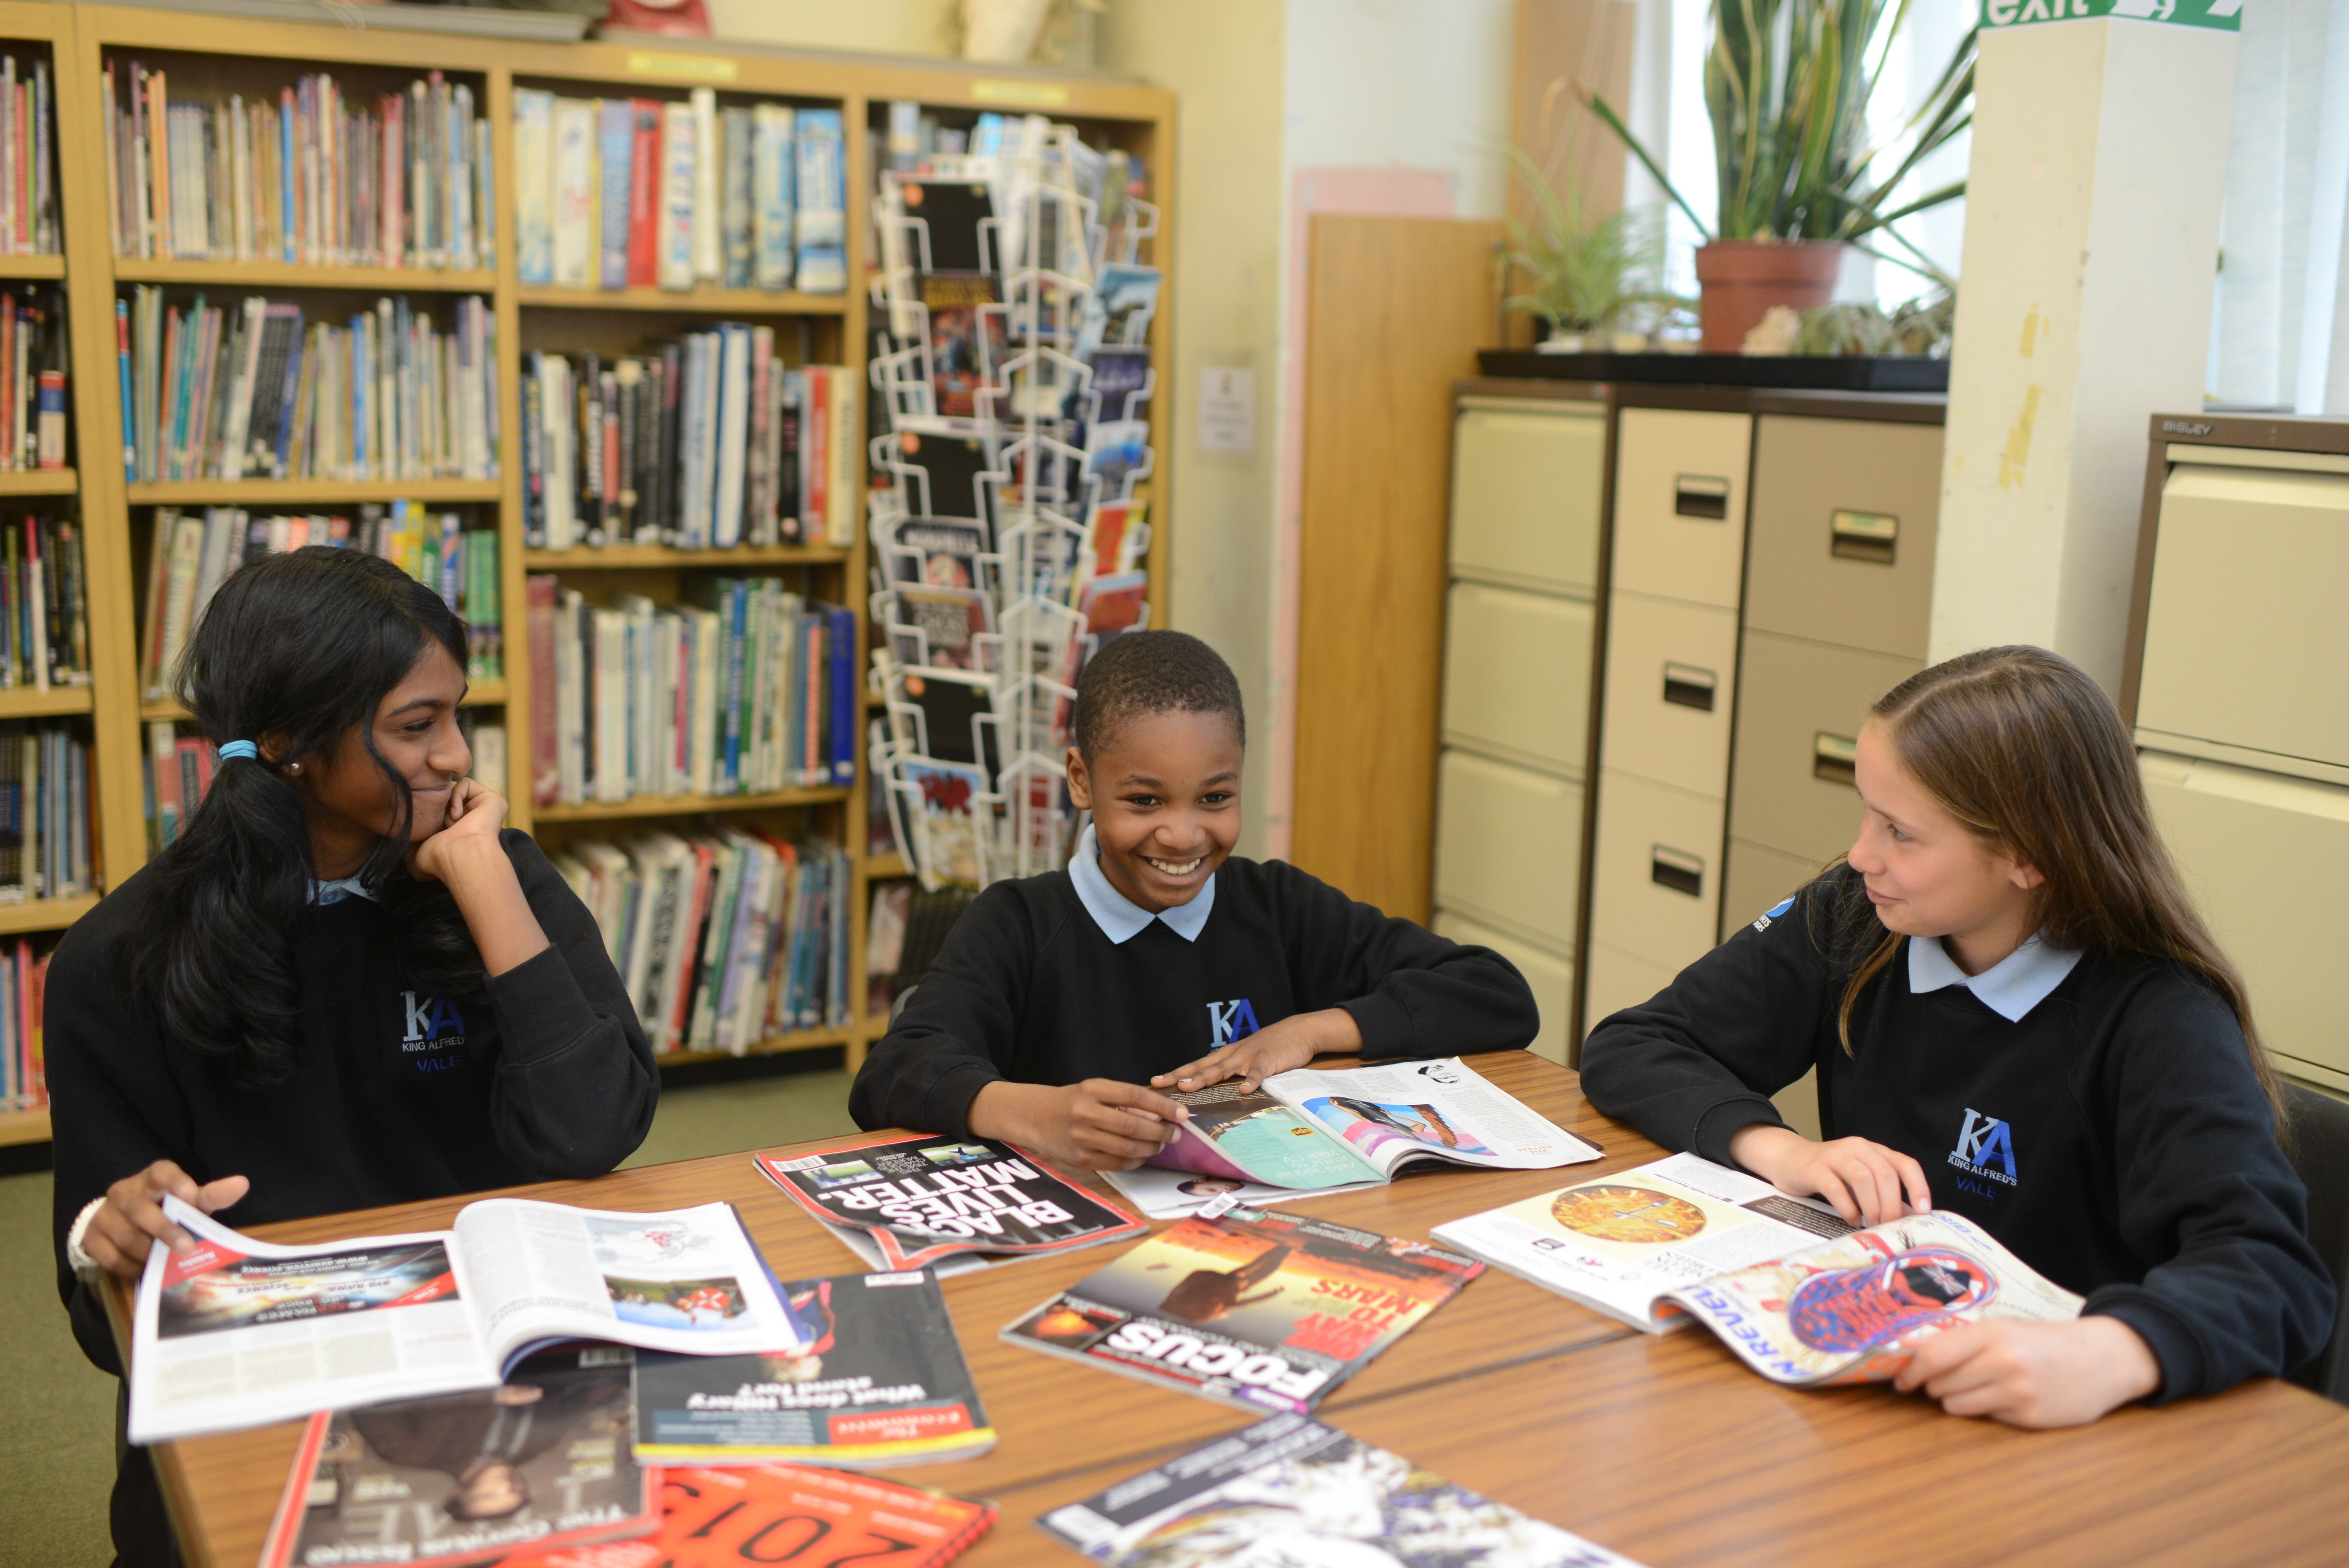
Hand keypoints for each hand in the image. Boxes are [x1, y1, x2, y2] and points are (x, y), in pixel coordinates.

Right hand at [81, 1161, 249, 1280]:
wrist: (123, 1223)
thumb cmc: (165, 1209)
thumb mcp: (190, 1202)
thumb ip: (212, 1195)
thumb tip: (242, 1184)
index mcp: (152, 1178)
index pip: (161, 1172)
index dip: (175, 1181)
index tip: (190, 1194)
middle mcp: (124, 1191)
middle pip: (139, 1208)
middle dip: (164, 1229)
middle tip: (186, 1247)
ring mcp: (104, 1214)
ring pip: (125, 1235)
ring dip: (148, 1252)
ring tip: (166, 1263)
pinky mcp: (92, 1237)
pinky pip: (111, 1256)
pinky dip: (130, 1266)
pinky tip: (145, 1270)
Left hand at [409, 777, 506, 885]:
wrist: (459, 855)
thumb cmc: (439, 859)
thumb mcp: (415, 853)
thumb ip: (408, 844)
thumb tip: (400, 839)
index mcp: (460, 833)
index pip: (441, 812)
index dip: (429, 813)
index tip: (425, 824)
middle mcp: (474, 821)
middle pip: (448, 798)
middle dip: (438, 806)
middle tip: (438, 823)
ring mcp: (485, 810)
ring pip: (456, 790)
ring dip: (448, 804)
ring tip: (449, 822)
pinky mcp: (493, 799)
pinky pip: (466, 784)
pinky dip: (456, 796)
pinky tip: (457, 816)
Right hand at [969, 1079, 1191, 1170]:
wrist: (1034, 1117)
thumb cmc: (1072, 1102)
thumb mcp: (1094, 1091)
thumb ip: (1124, 1100)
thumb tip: (1161, 1114)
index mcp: (1092, 1089)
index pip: (1135, 1096)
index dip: (1162, 1106)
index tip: (1182, 1113)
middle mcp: (1085, 1113)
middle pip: (1132, 1126)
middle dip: (1161, 1132)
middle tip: (1176, 1133)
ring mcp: (1081, 1138)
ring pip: (1126, 1148)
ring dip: (1150, 1148)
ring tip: (1160, 1144)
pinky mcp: (1080, 1159)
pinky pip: (1116, 1164)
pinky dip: (1135, 1161)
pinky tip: (1142, 1155)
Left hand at [1151, 1008, 1362, 1092]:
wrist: (1298, 1031)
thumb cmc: (1270, 1048)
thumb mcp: (1246, 1059)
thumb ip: (1231, 1072)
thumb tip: (1212, 1090)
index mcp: (1225, 1055)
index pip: (1195, 1065)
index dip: (1175, 1073)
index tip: (1154, 1082)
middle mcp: (1232, 1055)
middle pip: (1202, 1067)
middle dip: (1180, 1076)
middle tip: (1161, 1084)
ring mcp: (1248, 1056)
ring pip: (1223, 1068)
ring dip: (1205, 1077)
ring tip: (1188, 1087)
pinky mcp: (1267, 1060)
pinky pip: (1258, 1072)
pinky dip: (1251, 1080)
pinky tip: (1244, 1091)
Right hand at [1730, 1125, 1930, 1225]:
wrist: (1787, 1159)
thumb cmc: (1829, 1174)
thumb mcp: (1859, 1182)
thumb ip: (1883, 1195)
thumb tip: (1910, 1218)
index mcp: (1873, 1150)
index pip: (1904, 1164)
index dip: (1918, 1186)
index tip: (1923, 1210)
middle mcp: (1857, 1148)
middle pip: (1885, 1174)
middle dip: (1892, 1204)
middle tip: (1889, 1226)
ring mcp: (1835, 1156)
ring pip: (1863, 1178)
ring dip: (1872, 1207)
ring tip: (1871, 1224)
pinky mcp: (1815, 1168)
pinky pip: (1836, 1188)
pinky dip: (1848, 1208)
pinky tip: (1850, 1220)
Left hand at [1894, 1316, 2160, 1427]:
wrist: (2102, 1358)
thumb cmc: (2043, 1341)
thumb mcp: (2003, 1328)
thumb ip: (1960, 1339)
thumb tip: (1907, 1350)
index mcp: (1991, 1333)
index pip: (1932, 1356)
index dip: (1908, 1371)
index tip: (1899, 1379)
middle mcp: (2001, 1362)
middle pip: (1939, 1383)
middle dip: (1932, 1384)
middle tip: (1941, 1380)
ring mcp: (2017, 1392)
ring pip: (1956, 1405)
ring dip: (1955, 1400)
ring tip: (1975, 1388)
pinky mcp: (2030, 1418)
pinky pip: (1986, 1418)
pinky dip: (1985, 1411)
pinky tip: (2004, 1398)